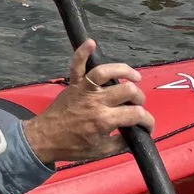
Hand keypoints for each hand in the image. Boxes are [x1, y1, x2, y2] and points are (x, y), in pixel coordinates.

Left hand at [23, 40, 151, 163]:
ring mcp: (83, 90)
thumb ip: (121, 143)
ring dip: (124, 71)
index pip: (136, 114)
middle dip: (139, 99)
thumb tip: (135, 136)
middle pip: (127, 91)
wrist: (45, 139)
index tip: (148, 126)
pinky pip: (76, 64)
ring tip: (135, 77)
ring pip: (105, 72)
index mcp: (105, 120)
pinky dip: (82, 52)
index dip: (148, 121)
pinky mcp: (73, 84)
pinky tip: (91, 42)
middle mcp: (96, 101)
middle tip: (138, 106)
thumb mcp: (102, 151)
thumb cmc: (73, 147)